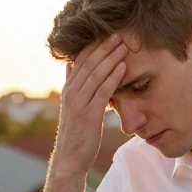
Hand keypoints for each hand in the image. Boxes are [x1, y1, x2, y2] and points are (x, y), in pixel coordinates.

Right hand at [52, 33, 128, 180]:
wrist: (70, 159)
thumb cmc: (76, 133)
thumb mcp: (72, 106)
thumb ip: (72, 84)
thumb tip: (71, 64)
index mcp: (68, 89)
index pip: (80, 60)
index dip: (94, 46)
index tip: (107, 33)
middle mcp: (70, 93)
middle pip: (88, 63)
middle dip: (104, 47)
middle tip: (119, 33)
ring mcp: (78, 103)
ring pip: (95, 74)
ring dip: (111, 58)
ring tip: (124, 45)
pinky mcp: (88, 115)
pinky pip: (102, 91)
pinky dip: (113, 77)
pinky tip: (123, 67)